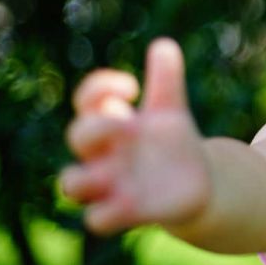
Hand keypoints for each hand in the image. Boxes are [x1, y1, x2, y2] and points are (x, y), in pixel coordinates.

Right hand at [61, 38, 210, 234]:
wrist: (195, 182)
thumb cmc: (171, 142)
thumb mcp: (171, 110)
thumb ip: (166, 80)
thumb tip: (164, 44)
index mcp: (113, 122)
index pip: (88, 100)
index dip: (99, 88)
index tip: (132, 86)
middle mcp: (104, 153)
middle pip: (77, 137)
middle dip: (96, 128)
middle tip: (130, 126)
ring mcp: (111, 183)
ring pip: (70, 184)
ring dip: (85, 178)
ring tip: (113, 171)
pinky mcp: (125, 212)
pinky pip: (97, 220)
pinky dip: (108, 213)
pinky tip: (132, 202)